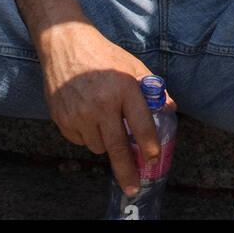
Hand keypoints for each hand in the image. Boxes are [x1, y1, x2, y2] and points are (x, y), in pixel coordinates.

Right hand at [38, 21, 174, 195]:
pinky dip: (86, 135)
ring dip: (105, 141)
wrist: (66, 45)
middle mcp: (102, 103)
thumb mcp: (132, 66)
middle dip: (127, 171)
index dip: (149, 146)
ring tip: (102, 118)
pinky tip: (85, 114)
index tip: (153, 158)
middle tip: (133, 188)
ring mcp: (80, 113)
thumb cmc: (103, 56)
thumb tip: (170, 107)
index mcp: (124, 88)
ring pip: (98, 146)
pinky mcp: (63, 119)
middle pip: (118, 148)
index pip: (141, 125)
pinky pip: (80, 141)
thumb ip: (152, 88)